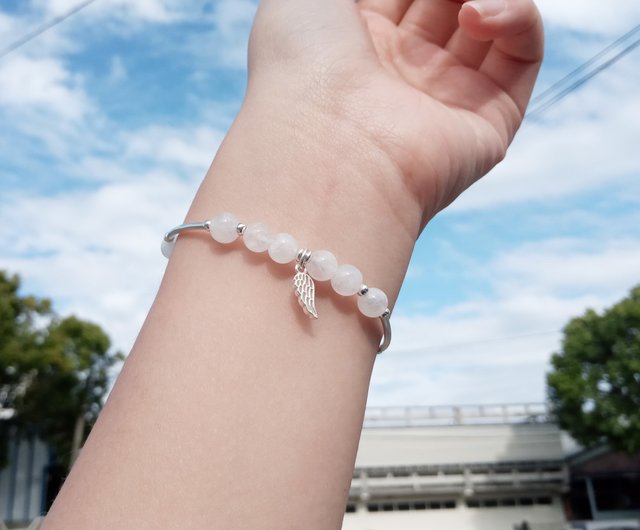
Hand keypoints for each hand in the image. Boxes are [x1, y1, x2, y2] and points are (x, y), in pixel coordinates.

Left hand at [246, 0, 542, 228]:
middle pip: (445, 4)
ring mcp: (446, 98)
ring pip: (489, 24)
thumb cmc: (297, 67)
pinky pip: (522, 55)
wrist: (322, 151)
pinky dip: (516, 17)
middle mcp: (401, 74)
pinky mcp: (489, 122)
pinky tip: (475, 13)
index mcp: (355, 44)